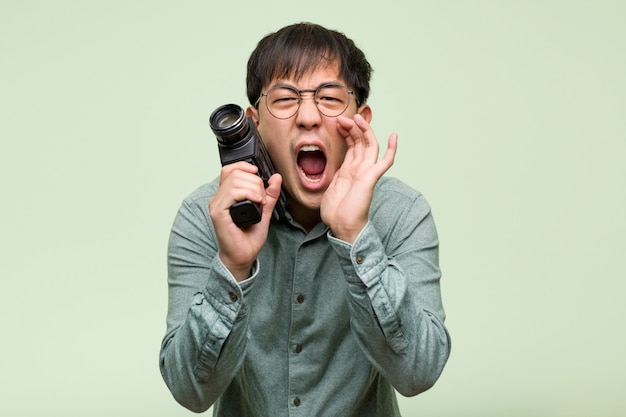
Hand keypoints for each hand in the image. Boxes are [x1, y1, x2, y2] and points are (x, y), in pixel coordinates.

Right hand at [209, 161, 282, 280]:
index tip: (258, 173)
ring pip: (235, 180)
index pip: (230, 169)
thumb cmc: (249, 238)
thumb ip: (269, 194)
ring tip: (260, 201)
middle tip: (263, 196)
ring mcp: (217, 204)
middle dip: (255, 181)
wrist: (243, 256)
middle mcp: (219, 198)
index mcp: (226, 195)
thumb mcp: (264, 211)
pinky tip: (257, 202)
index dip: (244, 166)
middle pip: (235, 173)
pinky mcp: (218, 212)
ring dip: (253, 188)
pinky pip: (232, 193)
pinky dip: (248, 193)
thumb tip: (276, 177)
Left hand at [320, 114, 396, 242]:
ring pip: (370, 145)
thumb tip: (325, 167)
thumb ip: (332, 174)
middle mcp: (360, 168)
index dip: (347, 131)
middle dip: (353, 127)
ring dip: (365, 130)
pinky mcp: (371, 177)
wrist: (341, 226)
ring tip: (357, 118)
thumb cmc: (335, 212)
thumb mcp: (329, 186)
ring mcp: (367, 172)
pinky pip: (386, 162)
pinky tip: (394, 136)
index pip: (352, 144)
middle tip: (343, 118)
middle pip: (361, 141)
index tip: (338, 122)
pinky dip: (392, 149)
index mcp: (350, 169)